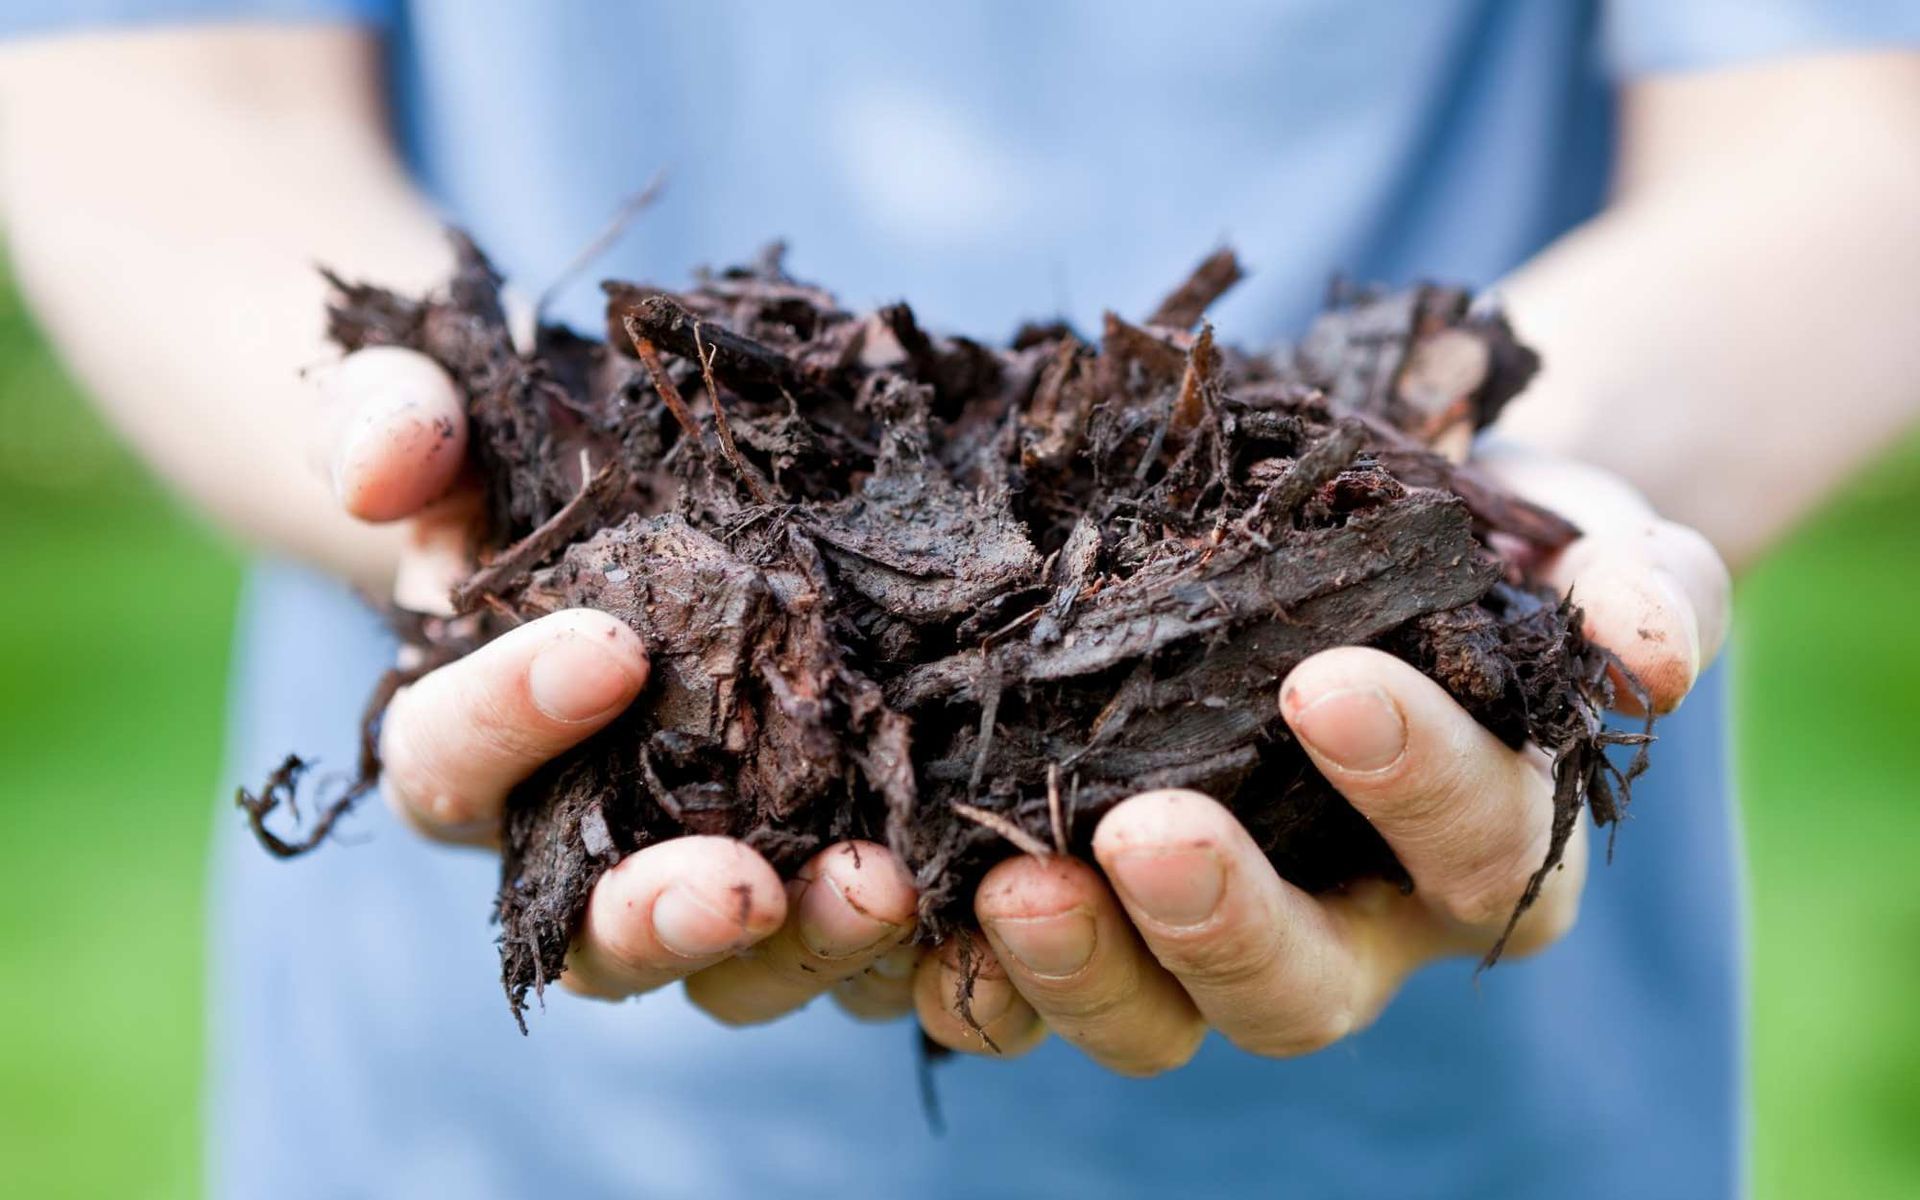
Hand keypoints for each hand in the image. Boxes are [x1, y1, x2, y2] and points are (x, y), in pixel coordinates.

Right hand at [318, 346, 920, 1022]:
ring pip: (727, 960)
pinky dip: (887, 920)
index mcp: (460, 747)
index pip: (450, 764)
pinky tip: (954, 880)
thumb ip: (394, 423)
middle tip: (742, 886)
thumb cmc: (509, 457)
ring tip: (877, 890)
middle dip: (659, 920)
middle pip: (590, 931)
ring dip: (798, 946)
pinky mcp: (805, 850)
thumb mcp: (438, 415)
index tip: (607, 647)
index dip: (509, 719)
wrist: (614, 481)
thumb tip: (379, 471)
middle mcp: (572, 837)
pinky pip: (837, 919)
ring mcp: (695, 857)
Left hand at [913, 448, 1729, 1072]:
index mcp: (1478, 849)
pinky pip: (1019, 975)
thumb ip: (1640, 587)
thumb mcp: (1583, 539)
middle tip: (1146, 834)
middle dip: (1221, 922)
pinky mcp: (1087, 902)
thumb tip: (1647, 650)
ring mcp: (1206, 928)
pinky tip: (889, 888)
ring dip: (1071, 966)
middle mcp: (1348, 923)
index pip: (1471, 845)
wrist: (1363, 526)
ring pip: (1147, 1015)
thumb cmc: (1486, 538)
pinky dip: (952, 958)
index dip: (1414, 782)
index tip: (1330, 685)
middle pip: (1295, 989)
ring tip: (999, 881)